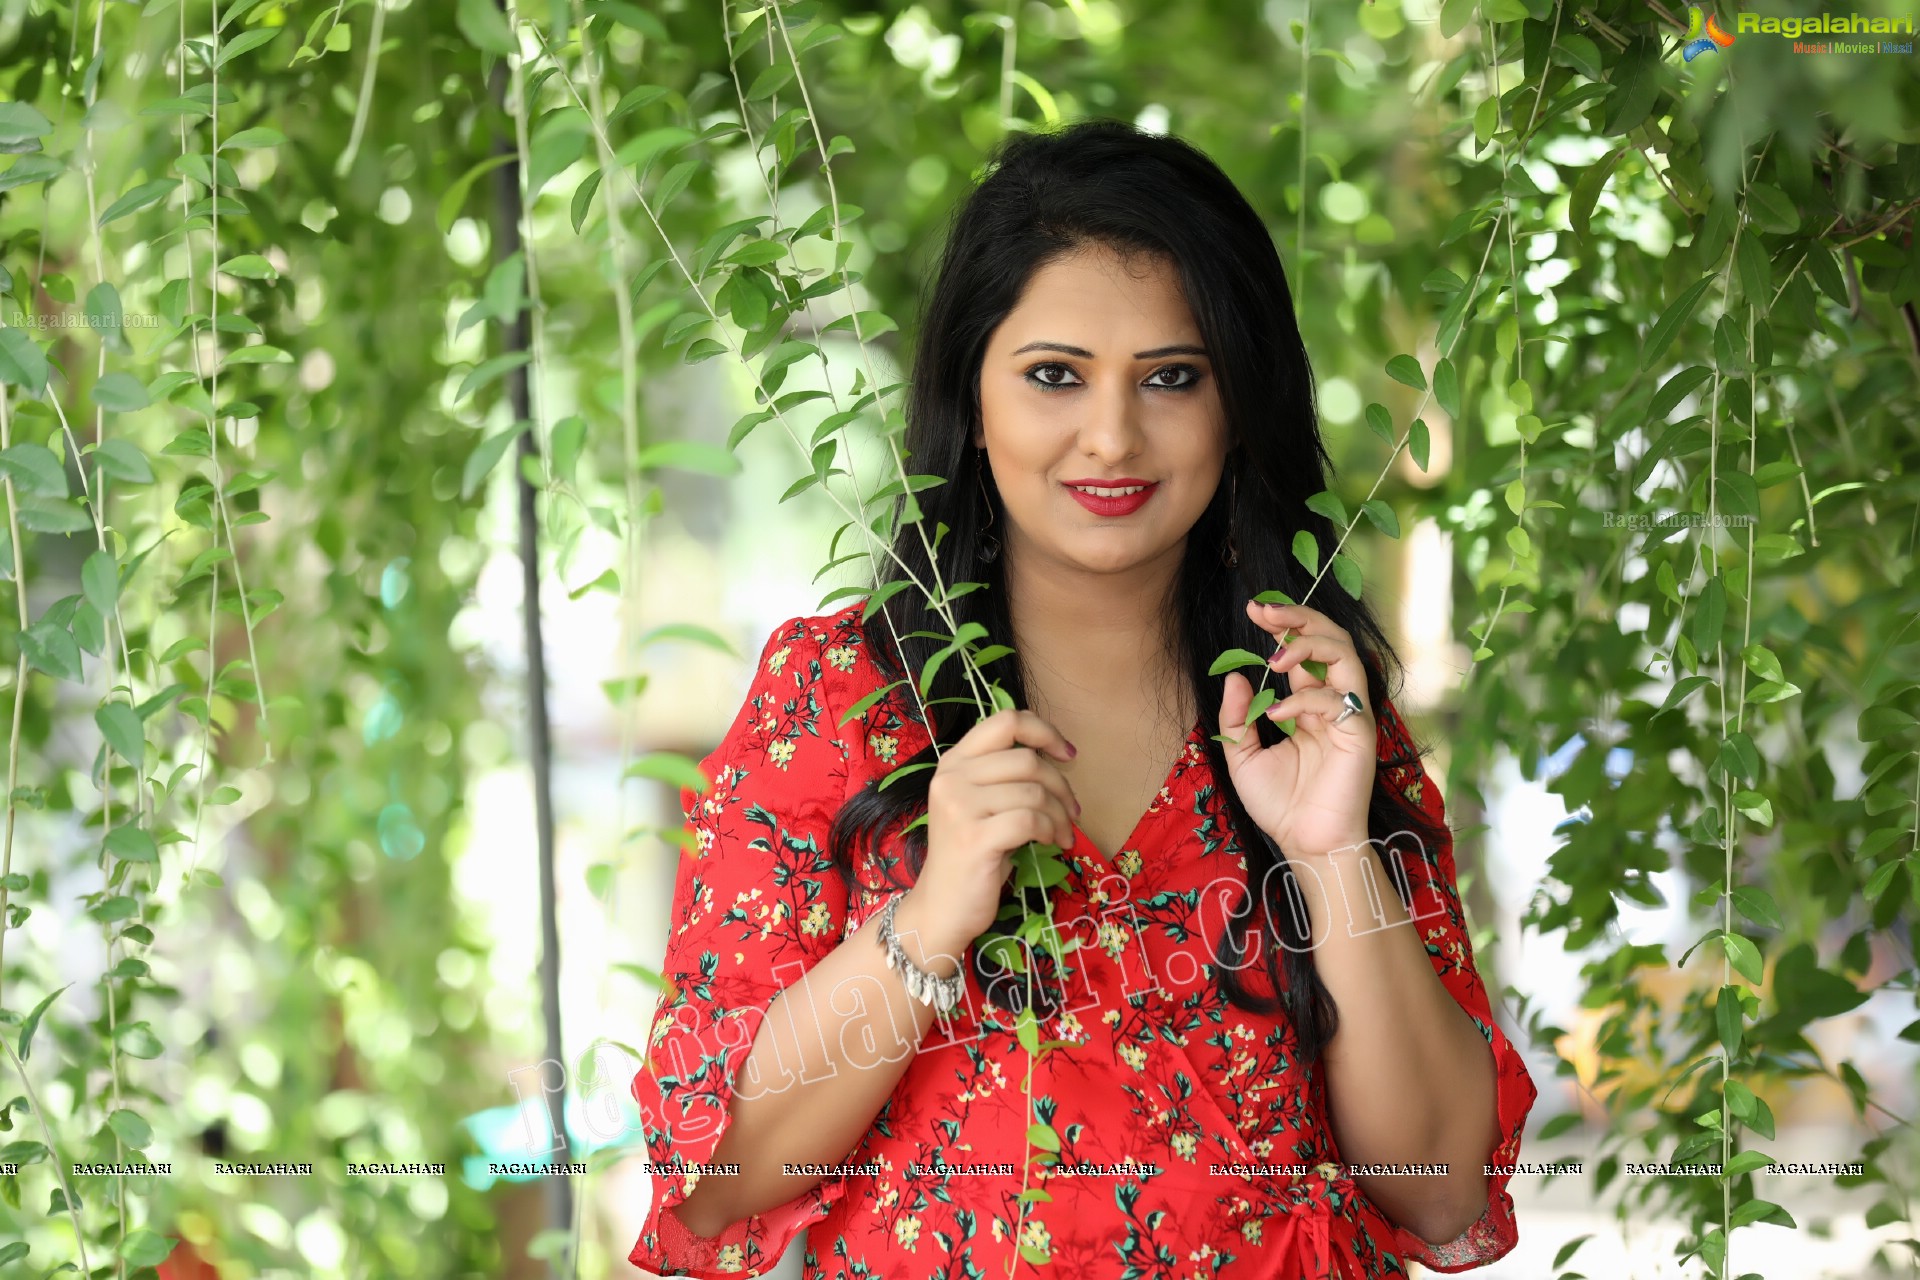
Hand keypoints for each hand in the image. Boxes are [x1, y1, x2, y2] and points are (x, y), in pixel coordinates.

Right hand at [915, 709, 1080, 955]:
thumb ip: (1005, 775)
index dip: (1045, 732)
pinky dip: (1051, 831)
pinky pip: (1031, 821)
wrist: (942, 907)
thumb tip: (1058, 756)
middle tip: (1072, 812)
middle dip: (1061, 786)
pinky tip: (1052, 843)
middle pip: (1027, 760)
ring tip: (1063, 833)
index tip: (1068, 756)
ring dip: (1060, 814)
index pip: (1006, 721)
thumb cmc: (970, 854)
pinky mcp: (974, 838)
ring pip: (1033, 792)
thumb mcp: (980, 803)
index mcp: (954, 761)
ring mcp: (959, 807)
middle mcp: (951, 777)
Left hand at [1217, 599, 1377, 859]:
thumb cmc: (1279, 804)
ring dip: (1309, 644)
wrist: (1304, 843)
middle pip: (1332, 639)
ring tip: (1277, 656)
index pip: (1304, 649)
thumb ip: (1237, 717)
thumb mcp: (1242, 755)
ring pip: (1346, 655)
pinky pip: (1338, 700)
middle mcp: (1332, 703)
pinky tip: (1275, 718)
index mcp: (1308, 703)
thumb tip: (1234, 676)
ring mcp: (1349, 716)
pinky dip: (1304, 701)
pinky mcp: (1360, 734)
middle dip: (1299, 618)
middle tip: (1264, 612)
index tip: (1254, 609)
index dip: (1284, 624)